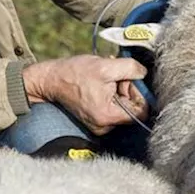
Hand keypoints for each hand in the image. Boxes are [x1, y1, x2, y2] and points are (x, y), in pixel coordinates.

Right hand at [22, 55, 147, 135]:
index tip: (128, 79)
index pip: (142, 111)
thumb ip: (131, 69)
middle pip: (132, 109)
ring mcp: (99, 124)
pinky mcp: (95, 119)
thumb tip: (145, 73)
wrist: (50, 79)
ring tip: (105, 77)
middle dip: (127, 88)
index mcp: (108, 117)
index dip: (139, 93)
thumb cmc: (74, 73)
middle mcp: (105, 126)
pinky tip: (101, 83)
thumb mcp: (106, 66)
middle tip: (114, 75)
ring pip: (122, 106)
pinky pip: (112, 107)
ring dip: (118, 89)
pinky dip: (110, 93)